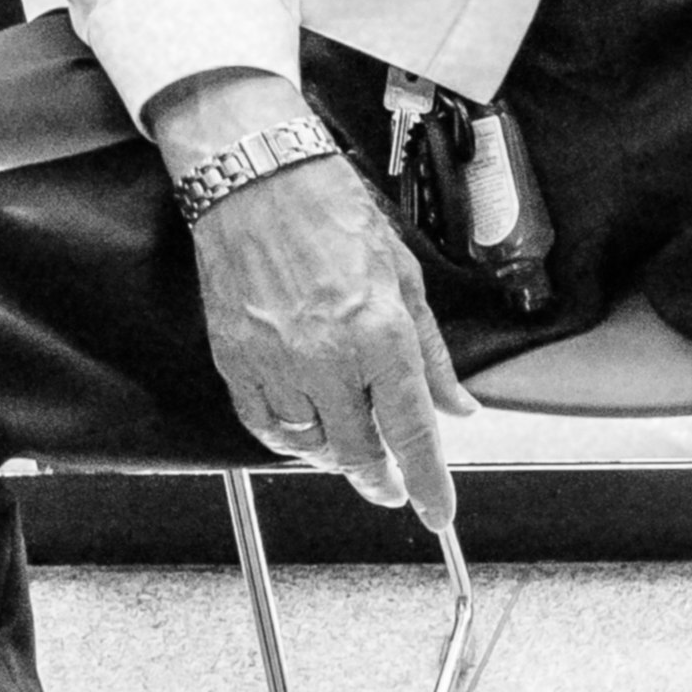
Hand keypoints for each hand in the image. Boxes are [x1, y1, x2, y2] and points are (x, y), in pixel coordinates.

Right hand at [152, 72, 471, 535]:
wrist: (257, 179)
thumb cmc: (334, 214)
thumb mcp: (406, 280)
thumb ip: (432, 355)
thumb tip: (458, 407)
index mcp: (381, 335)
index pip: (411, 432)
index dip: (429, 482)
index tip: (438, 513)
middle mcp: (328, 358)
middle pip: (359, 451)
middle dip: (381, 480)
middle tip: (393, 490)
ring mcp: (275, 361)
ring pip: (309, 445)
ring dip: (335, 458)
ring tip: (350, 451)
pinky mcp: (234, 358)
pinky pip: (263, 425)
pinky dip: (287, 440)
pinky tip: (304, 435)